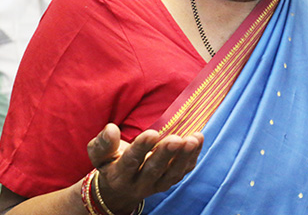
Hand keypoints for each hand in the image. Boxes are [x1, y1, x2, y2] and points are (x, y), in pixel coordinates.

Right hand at [86, 123, 203, 213]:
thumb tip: (111, 129)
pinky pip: (184, 170)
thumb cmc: (111, 162)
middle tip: (176, 140)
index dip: (141, 148)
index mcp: (120, 175)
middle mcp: (140, 183)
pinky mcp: (172, 180)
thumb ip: (103, 143)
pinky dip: (193, 156)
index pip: (130, 162)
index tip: (152, 133)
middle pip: (154, 170)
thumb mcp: (100, 155)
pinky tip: (198, 139)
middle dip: (166, 154)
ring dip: (184, 156)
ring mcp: (158, 184)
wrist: (121, 187)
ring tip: (193, 139)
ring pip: (173, 173)